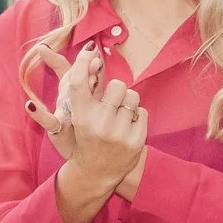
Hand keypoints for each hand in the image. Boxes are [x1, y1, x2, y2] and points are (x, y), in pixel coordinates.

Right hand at [27, 44, 145, 200]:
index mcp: (81, 116)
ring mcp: (119, 133)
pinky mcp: (136, 141)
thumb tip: (94, 54)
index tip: (90, 49)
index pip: (79, 82)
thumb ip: (85, 89)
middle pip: (118, 84)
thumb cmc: (87, 137)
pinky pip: (143, 111)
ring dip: (127, 104)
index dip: (84, 62)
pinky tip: (127, 130)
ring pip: (133, 96)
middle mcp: (99, 124)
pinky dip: (137, 118)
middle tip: (110, 105)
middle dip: (116, 91)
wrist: (95, 173)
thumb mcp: (79, 116)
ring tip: (119, 119)